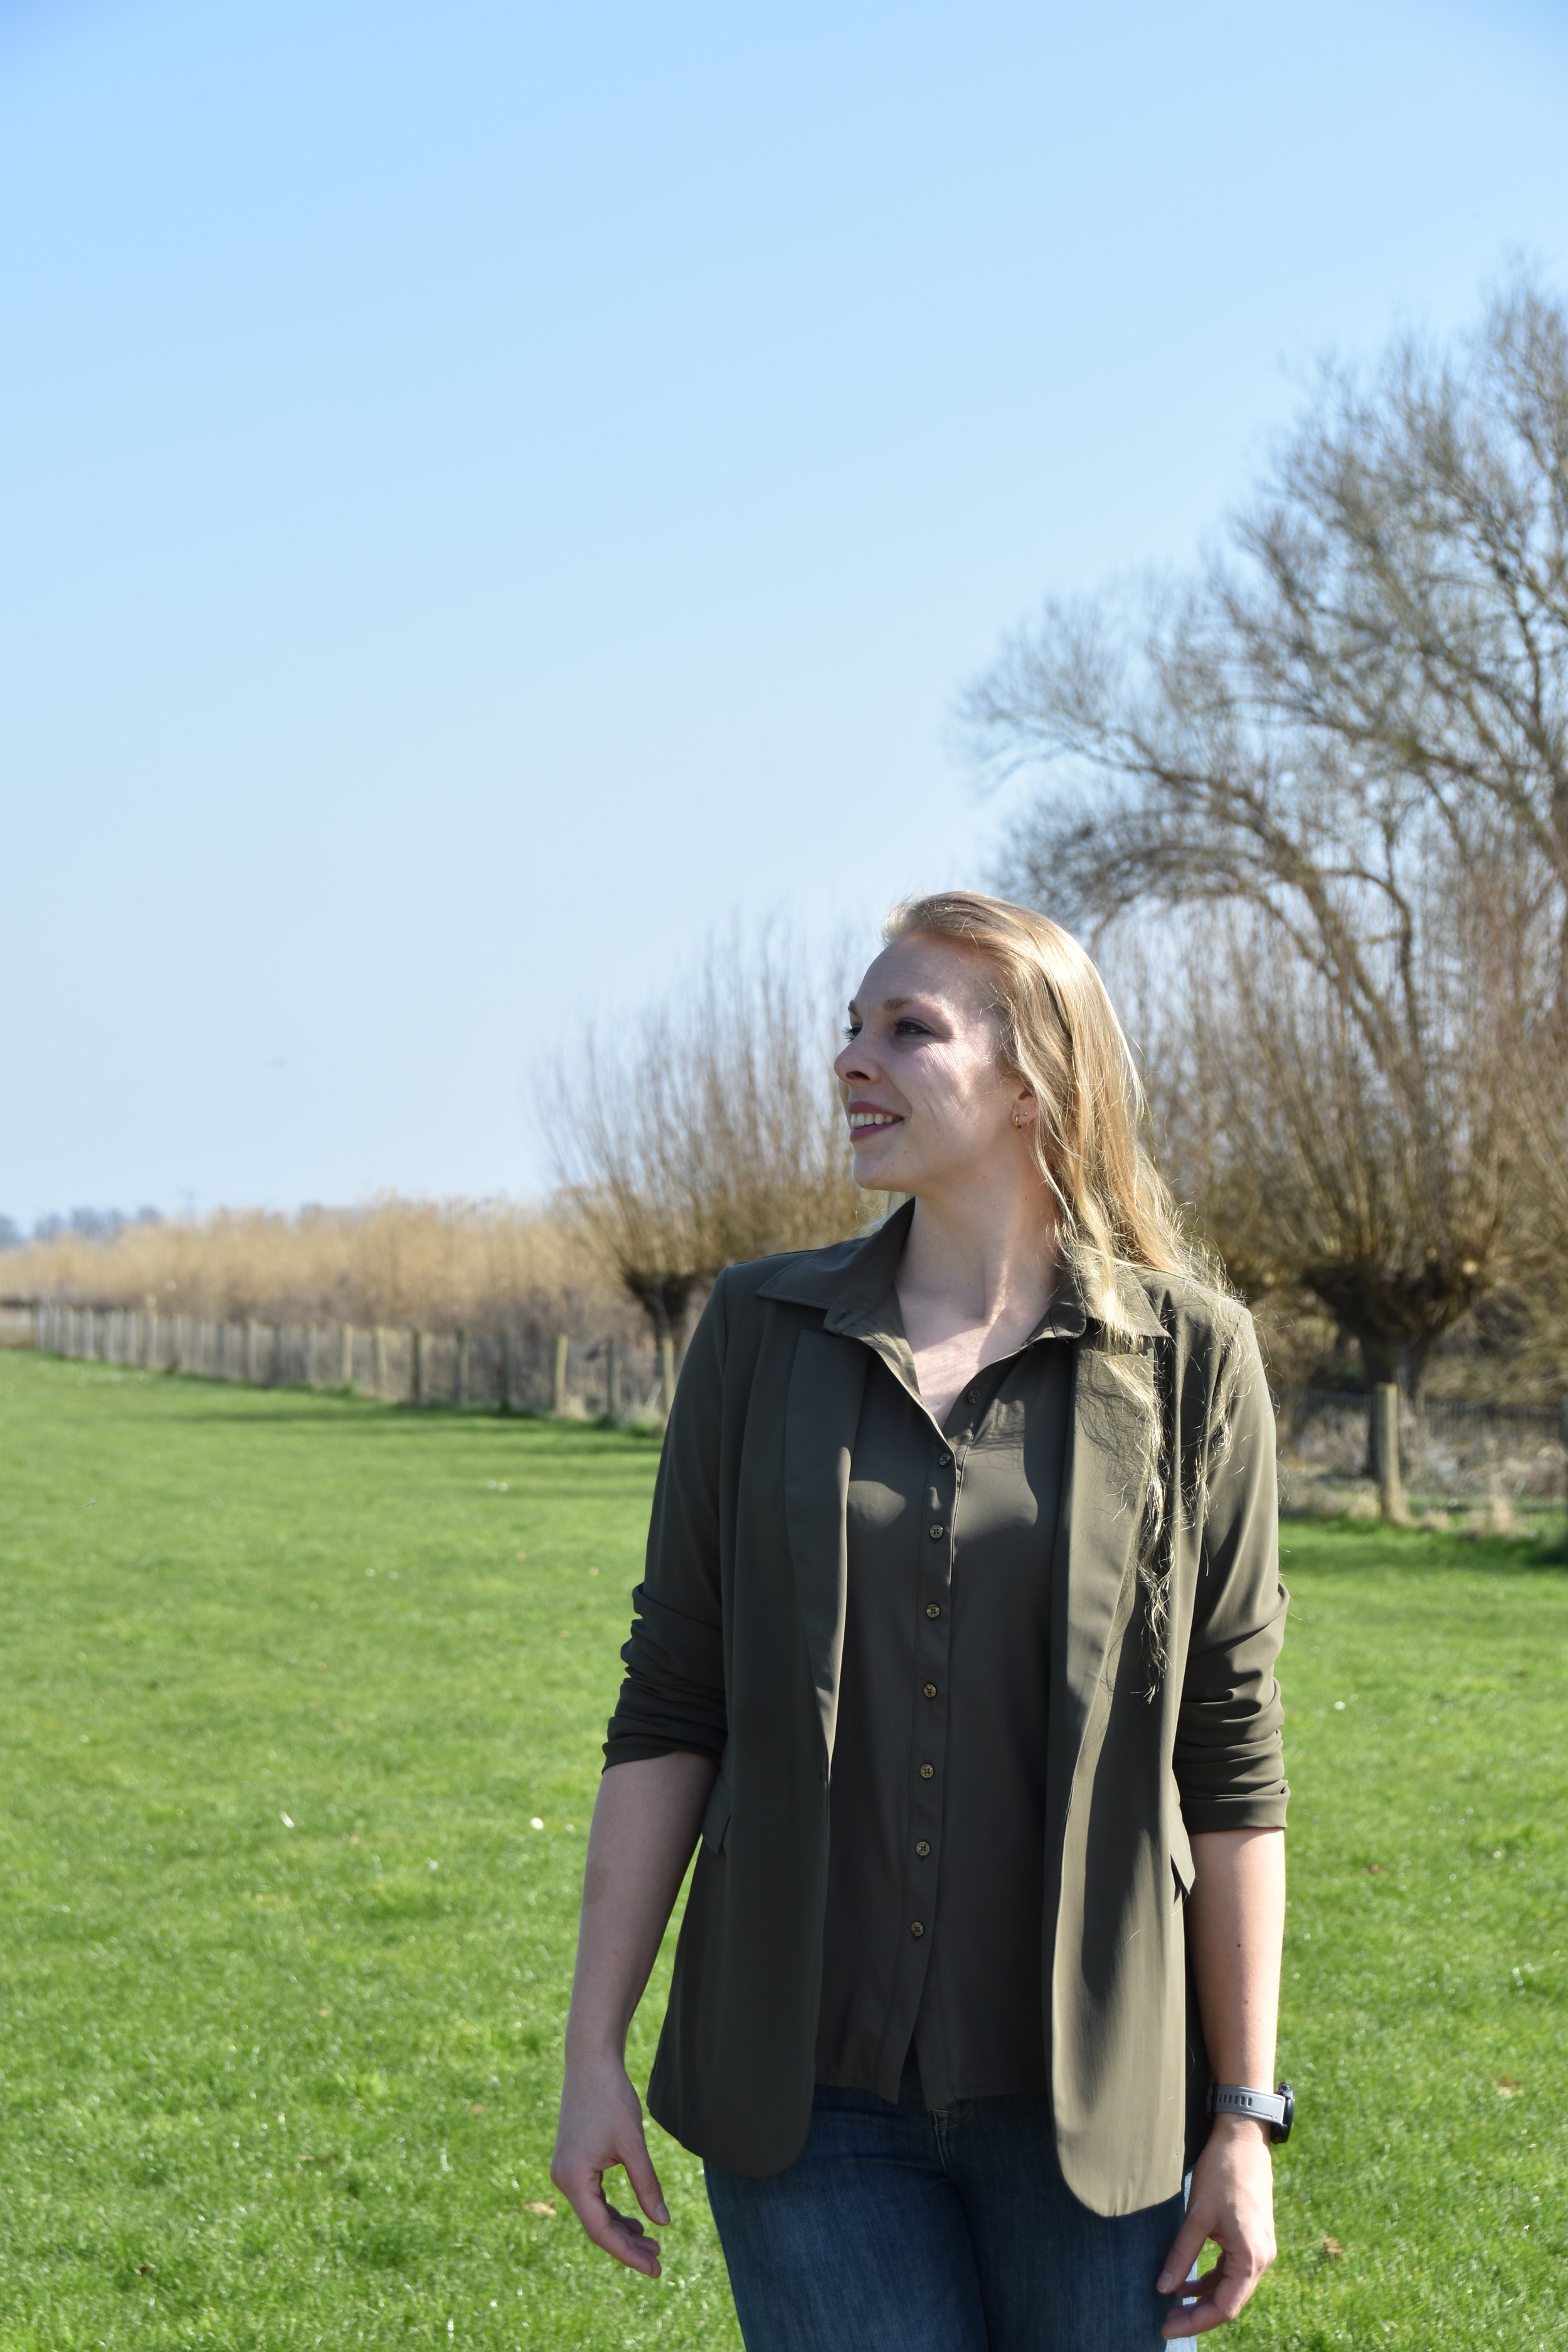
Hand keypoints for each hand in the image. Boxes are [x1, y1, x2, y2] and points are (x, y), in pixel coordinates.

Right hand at [551, 2053, 669, 2276]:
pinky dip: (613, 2210)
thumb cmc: (611, 2098)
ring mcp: (566, 2170)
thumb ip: (647, 2185)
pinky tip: (634, 2220)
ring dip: (621, 2228)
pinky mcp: (573, 2161)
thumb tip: (662, 2224)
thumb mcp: (633, 2144)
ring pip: (595, 2213)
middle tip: (659, 2260)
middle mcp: (563, 2179)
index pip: (600, 2230)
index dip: (628, 2253)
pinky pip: (593, 2197)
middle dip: (627, 2245)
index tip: (654, 2268)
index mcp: (573, 2179)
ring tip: (652, 2244)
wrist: (590, 2061)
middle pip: (596, 2225)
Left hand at [1156, 2118, 1276, 2336]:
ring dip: (1202, 2296)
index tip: (1166, 2327)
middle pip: (1229, 2301)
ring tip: (1171, 2303)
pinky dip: (1209, 2277)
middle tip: (1165, 2320)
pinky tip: (1185, 2280)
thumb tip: (1162, 2288)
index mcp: (1251, 2258)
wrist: (1244, 2137)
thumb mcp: (1197, 2215)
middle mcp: (1261, 2259)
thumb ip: (1181, 2253)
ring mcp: (1259, 2249)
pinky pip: (1231, 2269)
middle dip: (1197, 2313)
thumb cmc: (1222, 2172)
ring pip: (1230, 2287)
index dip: (1195, 2321)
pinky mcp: (1252, 2238)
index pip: (1224, 2307)